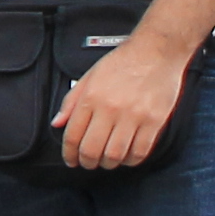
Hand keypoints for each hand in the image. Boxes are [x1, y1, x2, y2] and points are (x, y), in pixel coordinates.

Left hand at [56, 34, 187, 170]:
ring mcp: (134, 116)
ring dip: (108, 163)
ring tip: (106, 161)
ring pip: (115, 155)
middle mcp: (110, 108)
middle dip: (86, 162)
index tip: (70, 160)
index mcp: (91, 97)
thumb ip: (71, 101)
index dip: (69, 153)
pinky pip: (140, 151)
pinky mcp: (155, 121)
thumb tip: (57, 123)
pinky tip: (126, 157)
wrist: (157, 51)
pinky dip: (130, 160)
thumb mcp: (89, 76)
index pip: (73, 135)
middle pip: (92, 149)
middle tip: (87, 163)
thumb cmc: (122, 62)